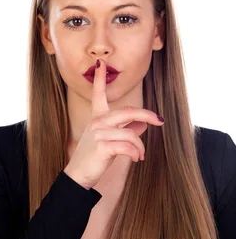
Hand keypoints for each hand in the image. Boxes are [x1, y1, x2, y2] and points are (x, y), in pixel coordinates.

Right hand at [63, 58, 164, 189]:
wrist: (79, 175)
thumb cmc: (94, 157)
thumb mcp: (110, 141)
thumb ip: (126, 129)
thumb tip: (143, 124)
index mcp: (97, 119)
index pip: (98, 95)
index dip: (100, 79)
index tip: (101, 64)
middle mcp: (97, 123)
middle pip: (128, 111)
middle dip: (147, 114)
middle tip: (159, 121)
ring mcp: (98, 134)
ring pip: (131, 134)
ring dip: (140, 147)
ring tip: (140, 156)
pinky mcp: (102, 147)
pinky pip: (128, 146)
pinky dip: (136, 153)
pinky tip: (135, 159)